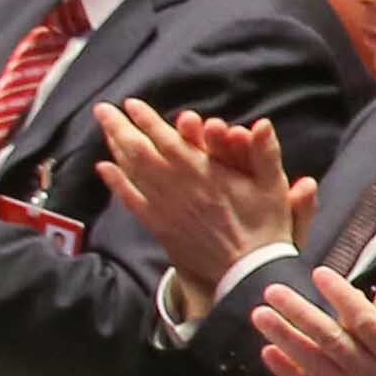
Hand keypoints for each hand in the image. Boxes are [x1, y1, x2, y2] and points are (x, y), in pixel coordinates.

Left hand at [91, 101, 304, 295]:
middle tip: (103, 110)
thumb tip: (262, 123)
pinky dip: (116, 183)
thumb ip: (265, 153)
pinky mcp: (161, 226)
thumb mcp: (273, 187)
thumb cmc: (264, 227)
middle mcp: (178, 186)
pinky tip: (104, 168)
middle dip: (119, 127)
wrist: (248, 271)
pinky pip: (132, 201)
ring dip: (114, 148)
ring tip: (104, 130)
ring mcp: (166, 207)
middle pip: (140, 151)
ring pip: (132, 172)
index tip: (131, 104)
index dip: (147, 119)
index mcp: (204, 172)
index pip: (168, 139)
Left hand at [249, 274, 375, 375]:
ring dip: (284, 337)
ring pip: (313, 362)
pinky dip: (287, 373)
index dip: (341, 296)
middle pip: (330, 338)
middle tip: (273, 290)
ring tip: (260, 315)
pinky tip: (268, 354)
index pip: (366, 321)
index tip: (321, 274)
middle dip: (299, 311)